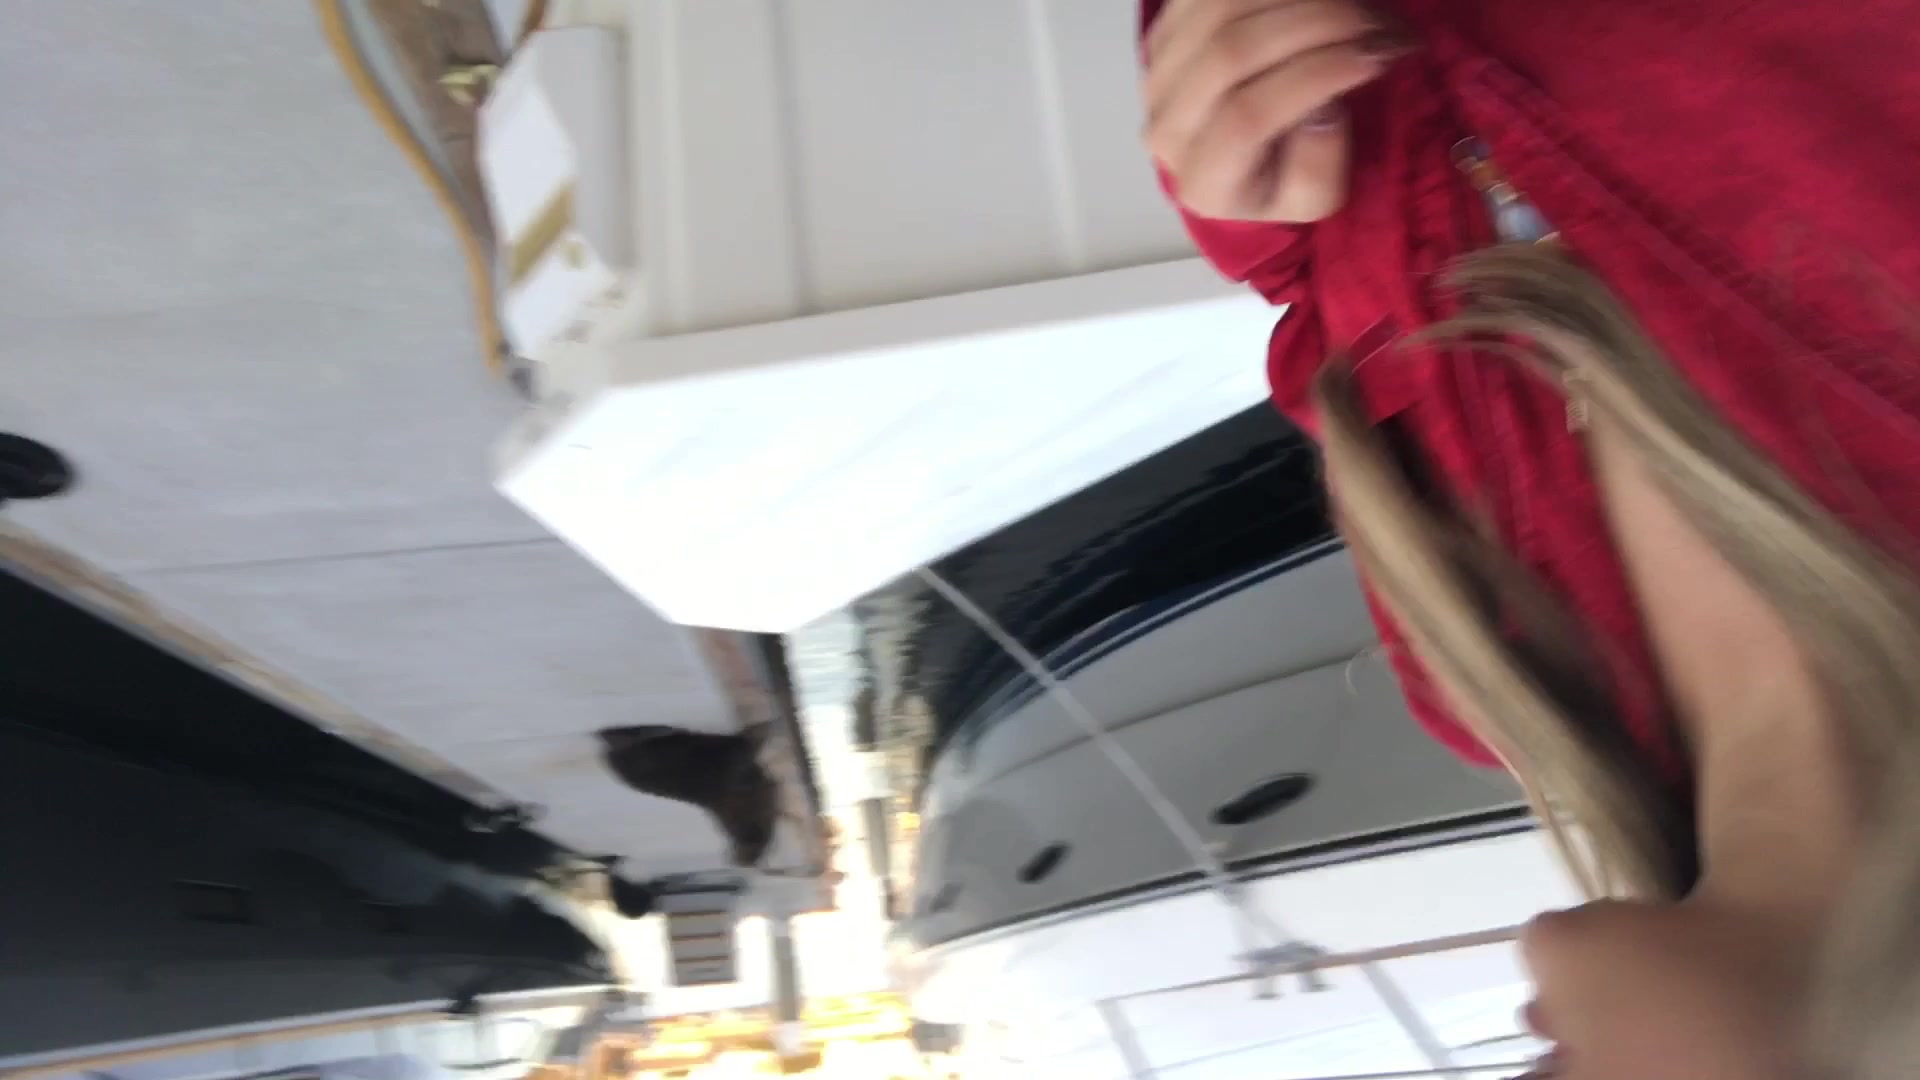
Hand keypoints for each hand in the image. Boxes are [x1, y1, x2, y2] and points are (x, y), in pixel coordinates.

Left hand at [1142, 0, 1414, 221]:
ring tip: (1351, 6)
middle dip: (1314, 24)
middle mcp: (1167, 131)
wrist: (1236, 159)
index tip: (1374, 57)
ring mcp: (1157, 78)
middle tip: (1372, 21)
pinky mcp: (1162, 36)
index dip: (1315, 77)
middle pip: (1230, 53)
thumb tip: (1323, 110)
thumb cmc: (1281, 179)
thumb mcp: (1313, 202)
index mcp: (1204, 184)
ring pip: (1220, 10)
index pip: (1249, 117)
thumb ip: (1318, 170)